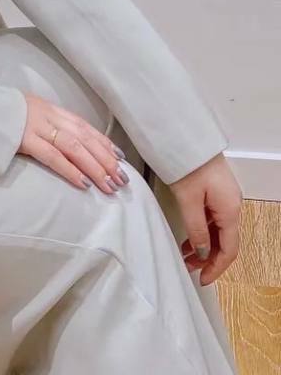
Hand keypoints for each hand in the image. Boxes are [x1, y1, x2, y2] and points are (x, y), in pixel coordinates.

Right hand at [17, 91, 126, 193]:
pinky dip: (69, 169)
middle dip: (105, 159)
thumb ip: (46, 125)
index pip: (84, 126)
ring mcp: (35, 126)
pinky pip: (51, 155)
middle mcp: (47, 115)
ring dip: (94, 167)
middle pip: (84, 138)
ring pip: (73, 147)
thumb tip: (67, 144)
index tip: (120, 158)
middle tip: (122, 180)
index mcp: (50, 109)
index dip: (103, 142)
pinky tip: (82, 183)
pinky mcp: (23, 139)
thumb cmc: (1, 116)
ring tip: (108, 185)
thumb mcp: (28, 114)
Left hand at [168, 153, 241, 285]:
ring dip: (204, 245)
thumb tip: (202, 253)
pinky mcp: (216, 191)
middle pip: (225, 241)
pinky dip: (203, 230)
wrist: (186, 137)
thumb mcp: (188, 201)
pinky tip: (189, 236)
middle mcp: (232, 205)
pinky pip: (213, 218)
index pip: (229, 249)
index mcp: (230, 210)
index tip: (203, 280)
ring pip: (218, 230)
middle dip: (208, 258)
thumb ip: (196, 229)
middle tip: (189, 268)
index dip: (216, 268)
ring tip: (185, 254)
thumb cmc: (187, 165)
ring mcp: (225, 197)